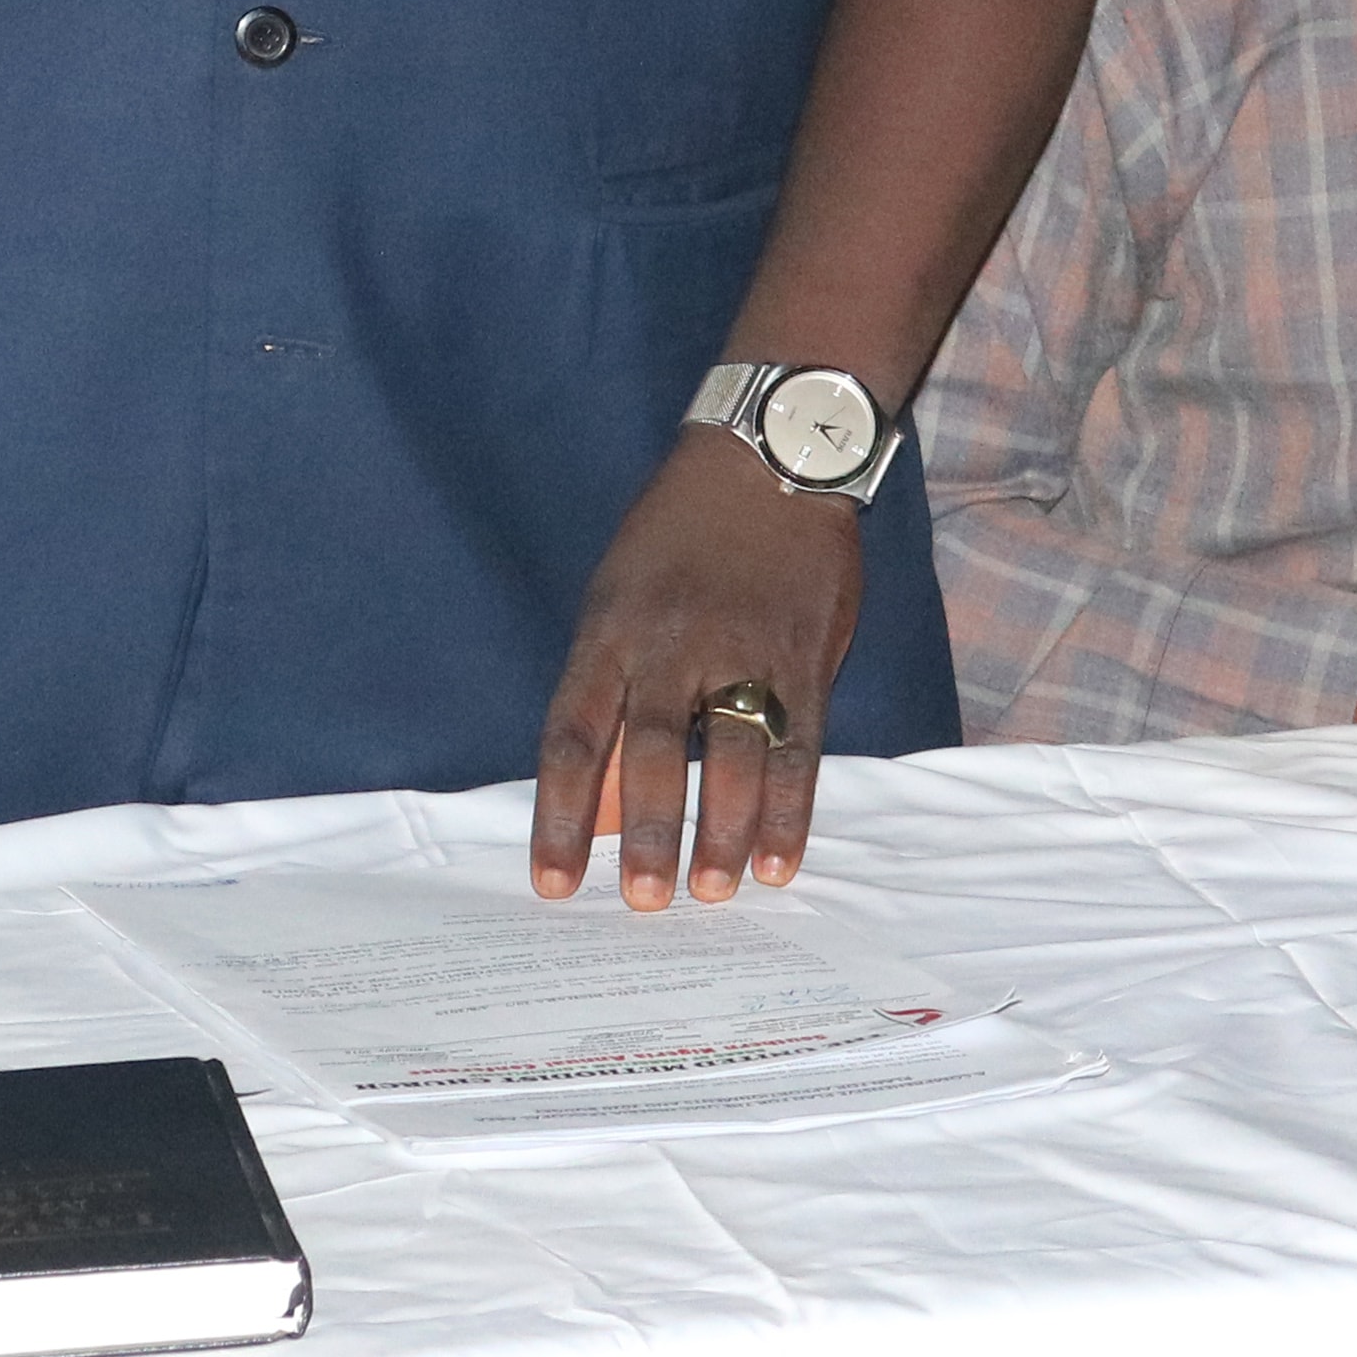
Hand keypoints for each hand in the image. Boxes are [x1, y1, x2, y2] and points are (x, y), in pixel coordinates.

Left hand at [533, 429, 860, 907]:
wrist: (768, 454)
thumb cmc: (677, 535)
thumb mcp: (619, 596)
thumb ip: (609, 696)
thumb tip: (597, 802)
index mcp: (610, 632)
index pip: (573, 736)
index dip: (559, 815)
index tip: (553, 883)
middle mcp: (671, 646)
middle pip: (654, 753)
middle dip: (648, 833)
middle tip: (645, 902)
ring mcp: (743, 651)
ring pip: (732, 756)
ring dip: (724, 832)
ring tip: (715, 891)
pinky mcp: (804, 657)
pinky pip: (798, 745)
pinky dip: (791, 809)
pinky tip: (780, 860)